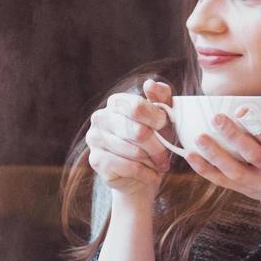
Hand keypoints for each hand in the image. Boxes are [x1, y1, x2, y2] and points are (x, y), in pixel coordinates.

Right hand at [86, 79, 173, 199]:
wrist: (143, 175)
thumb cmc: (155, 142)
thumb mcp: (164, 119)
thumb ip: (161, 98)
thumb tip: (149, 84)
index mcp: (117, 102)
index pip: (138, 107)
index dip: (157, 120)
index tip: (165, 128)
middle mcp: (101, 117)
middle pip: (138, 131)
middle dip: (158, 147)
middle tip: (165, 157)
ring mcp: (95, 138)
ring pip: (134, 151)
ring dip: (152, 162)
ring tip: (158, 165)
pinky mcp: (96, 160)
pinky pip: (128, 167)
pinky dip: (145, 174)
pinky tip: (150, 175)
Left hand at [185, 101, 260, 245]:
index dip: (258, 127)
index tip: (241, 110)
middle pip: (254, 155)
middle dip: (234, 137)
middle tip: (217, 118)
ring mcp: (258, 182)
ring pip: (235, 171)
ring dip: (216, 155)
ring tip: (199, 137)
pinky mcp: (243, 189)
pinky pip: (222, 181)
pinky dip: (205, 170)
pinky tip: (191, 156)